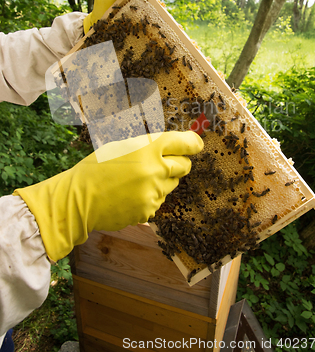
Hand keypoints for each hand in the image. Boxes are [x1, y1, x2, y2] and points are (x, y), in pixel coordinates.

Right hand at [13, 131, 202, 260]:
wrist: (79, 199)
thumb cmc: (97, 167)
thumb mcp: (122, 146)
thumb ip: (149, 146)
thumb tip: (172, 147)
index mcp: (148, 147)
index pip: (185, 142)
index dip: (193, 143)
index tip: (196, 144)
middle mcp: (156, 169)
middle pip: (185, 165)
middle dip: (178, 163)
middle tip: (161, 162)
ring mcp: (154, 192)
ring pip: (171, 184)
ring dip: (161, 180)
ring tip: (135, 180)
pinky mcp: (149, 210)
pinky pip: (159, 200)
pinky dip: (150, 196)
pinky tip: (130, 194)